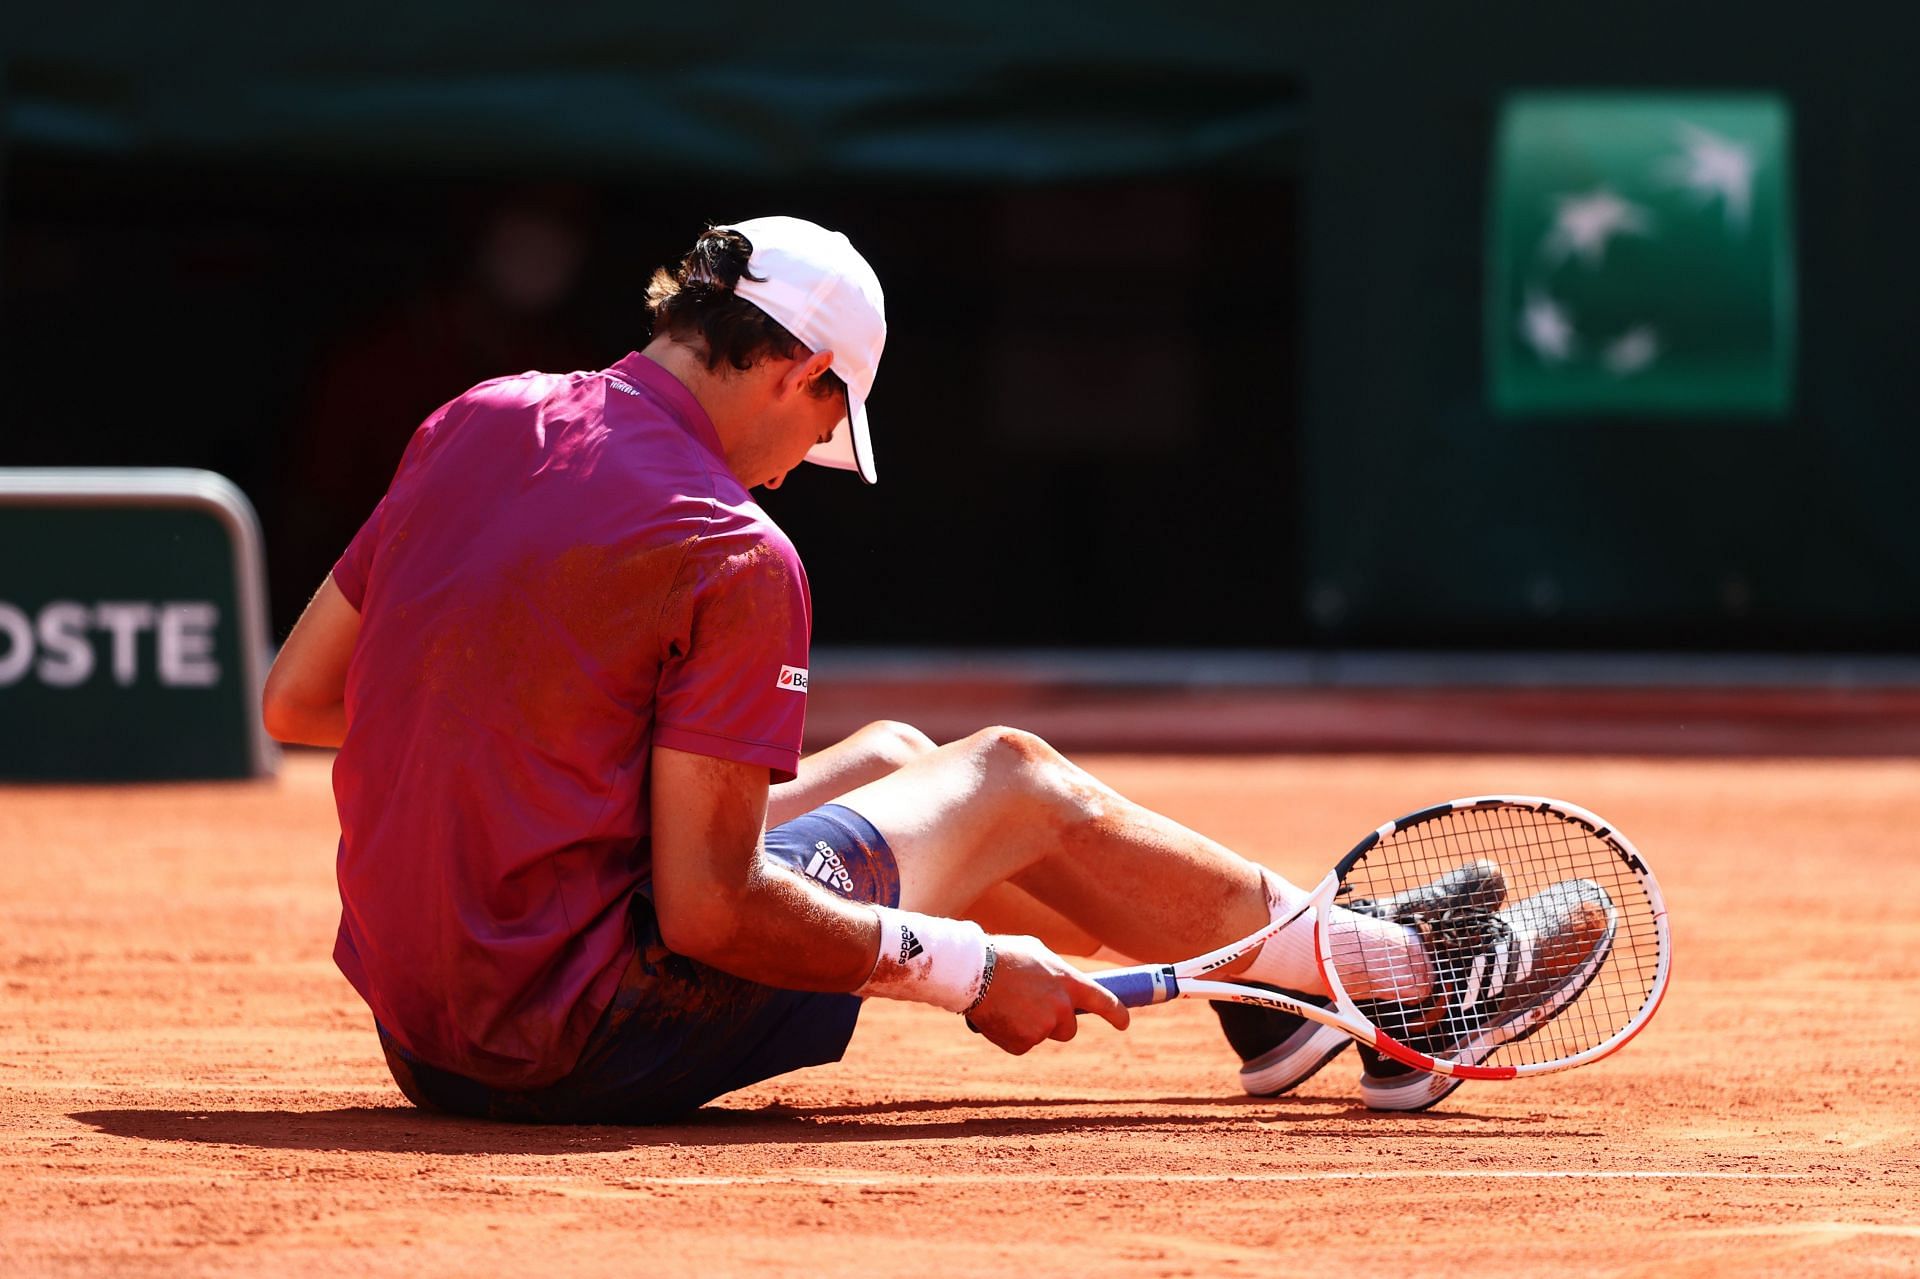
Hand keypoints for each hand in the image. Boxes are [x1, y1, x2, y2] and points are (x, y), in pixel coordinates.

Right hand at [967, 934, 1129, 1054]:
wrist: (972, 972)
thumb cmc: (1001, 955)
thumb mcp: (1035, 952)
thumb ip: (1054, 970)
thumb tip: (1058, 981)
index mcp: (1069, 982)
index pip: (1105, 1002)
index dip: (1117, 1014)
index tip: (1124, 1023)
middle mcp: (1062, 1007)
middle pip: (1068, 1029)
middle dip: (1054, 1023)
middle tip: (1029, 1007)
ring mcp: (1044, 1027)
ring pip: (1041, 1035)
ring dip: (1027, 1026)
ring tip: (1005, 1003)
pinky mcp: (1024, 1042)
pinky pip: (1021, 1044)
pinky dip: (1010, 1035)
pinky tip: (997, 1016)